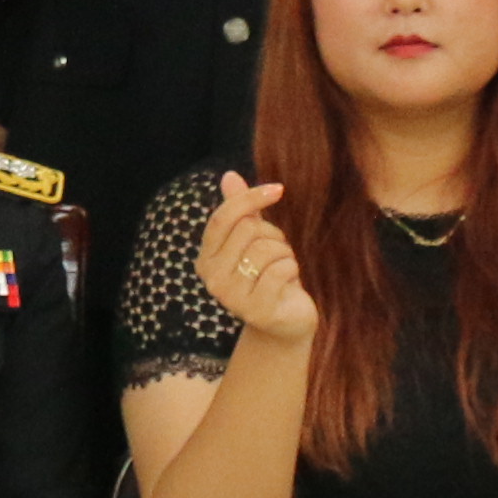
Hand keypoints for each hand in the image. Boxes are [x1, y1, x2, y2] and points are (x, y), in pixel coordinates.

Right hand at [194, 172, 317, 343]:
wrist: (285, 322)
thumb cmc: (269, 275)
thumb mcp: (255, 240)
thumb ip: (241, 211)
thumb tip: (229, 175)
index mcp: (206, 258)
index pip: (223, 217)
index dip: (251, 197)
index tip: (278, 189)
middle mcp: (212, 278)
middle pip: (248, 230)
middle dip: (273, 234)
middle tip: (278, 253)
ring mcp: (232, 297)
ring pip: (266, 249)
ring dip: (285, 254)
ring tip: (283, 270)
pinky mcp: (256, 310)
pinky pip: (281, 270)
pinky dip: (292, 271)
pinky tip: (289, 285)